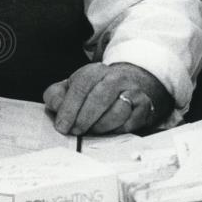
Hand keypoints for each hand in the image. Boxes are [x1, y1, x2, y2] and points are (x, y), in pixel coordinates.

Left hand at [42, 62, 172, 135]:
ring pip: (118, 111)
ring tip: (92, 130)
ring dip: (101, 125)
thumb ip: (56, 95)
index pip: (81, 86)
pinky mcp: (145, 106)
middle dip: (84, 118)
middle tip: (75, 131)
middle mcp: (116, 77)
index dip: (70, 108)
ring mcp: (133, 91)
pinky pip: (131, 122)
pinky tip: (108, 130)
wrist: (127, 86)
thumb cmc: (93, 91)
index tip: (62, 126)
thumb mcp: (70, 88)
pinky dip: (117, 130)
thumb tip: (56, 106)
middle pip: (100, 97)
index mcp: (94, 71)